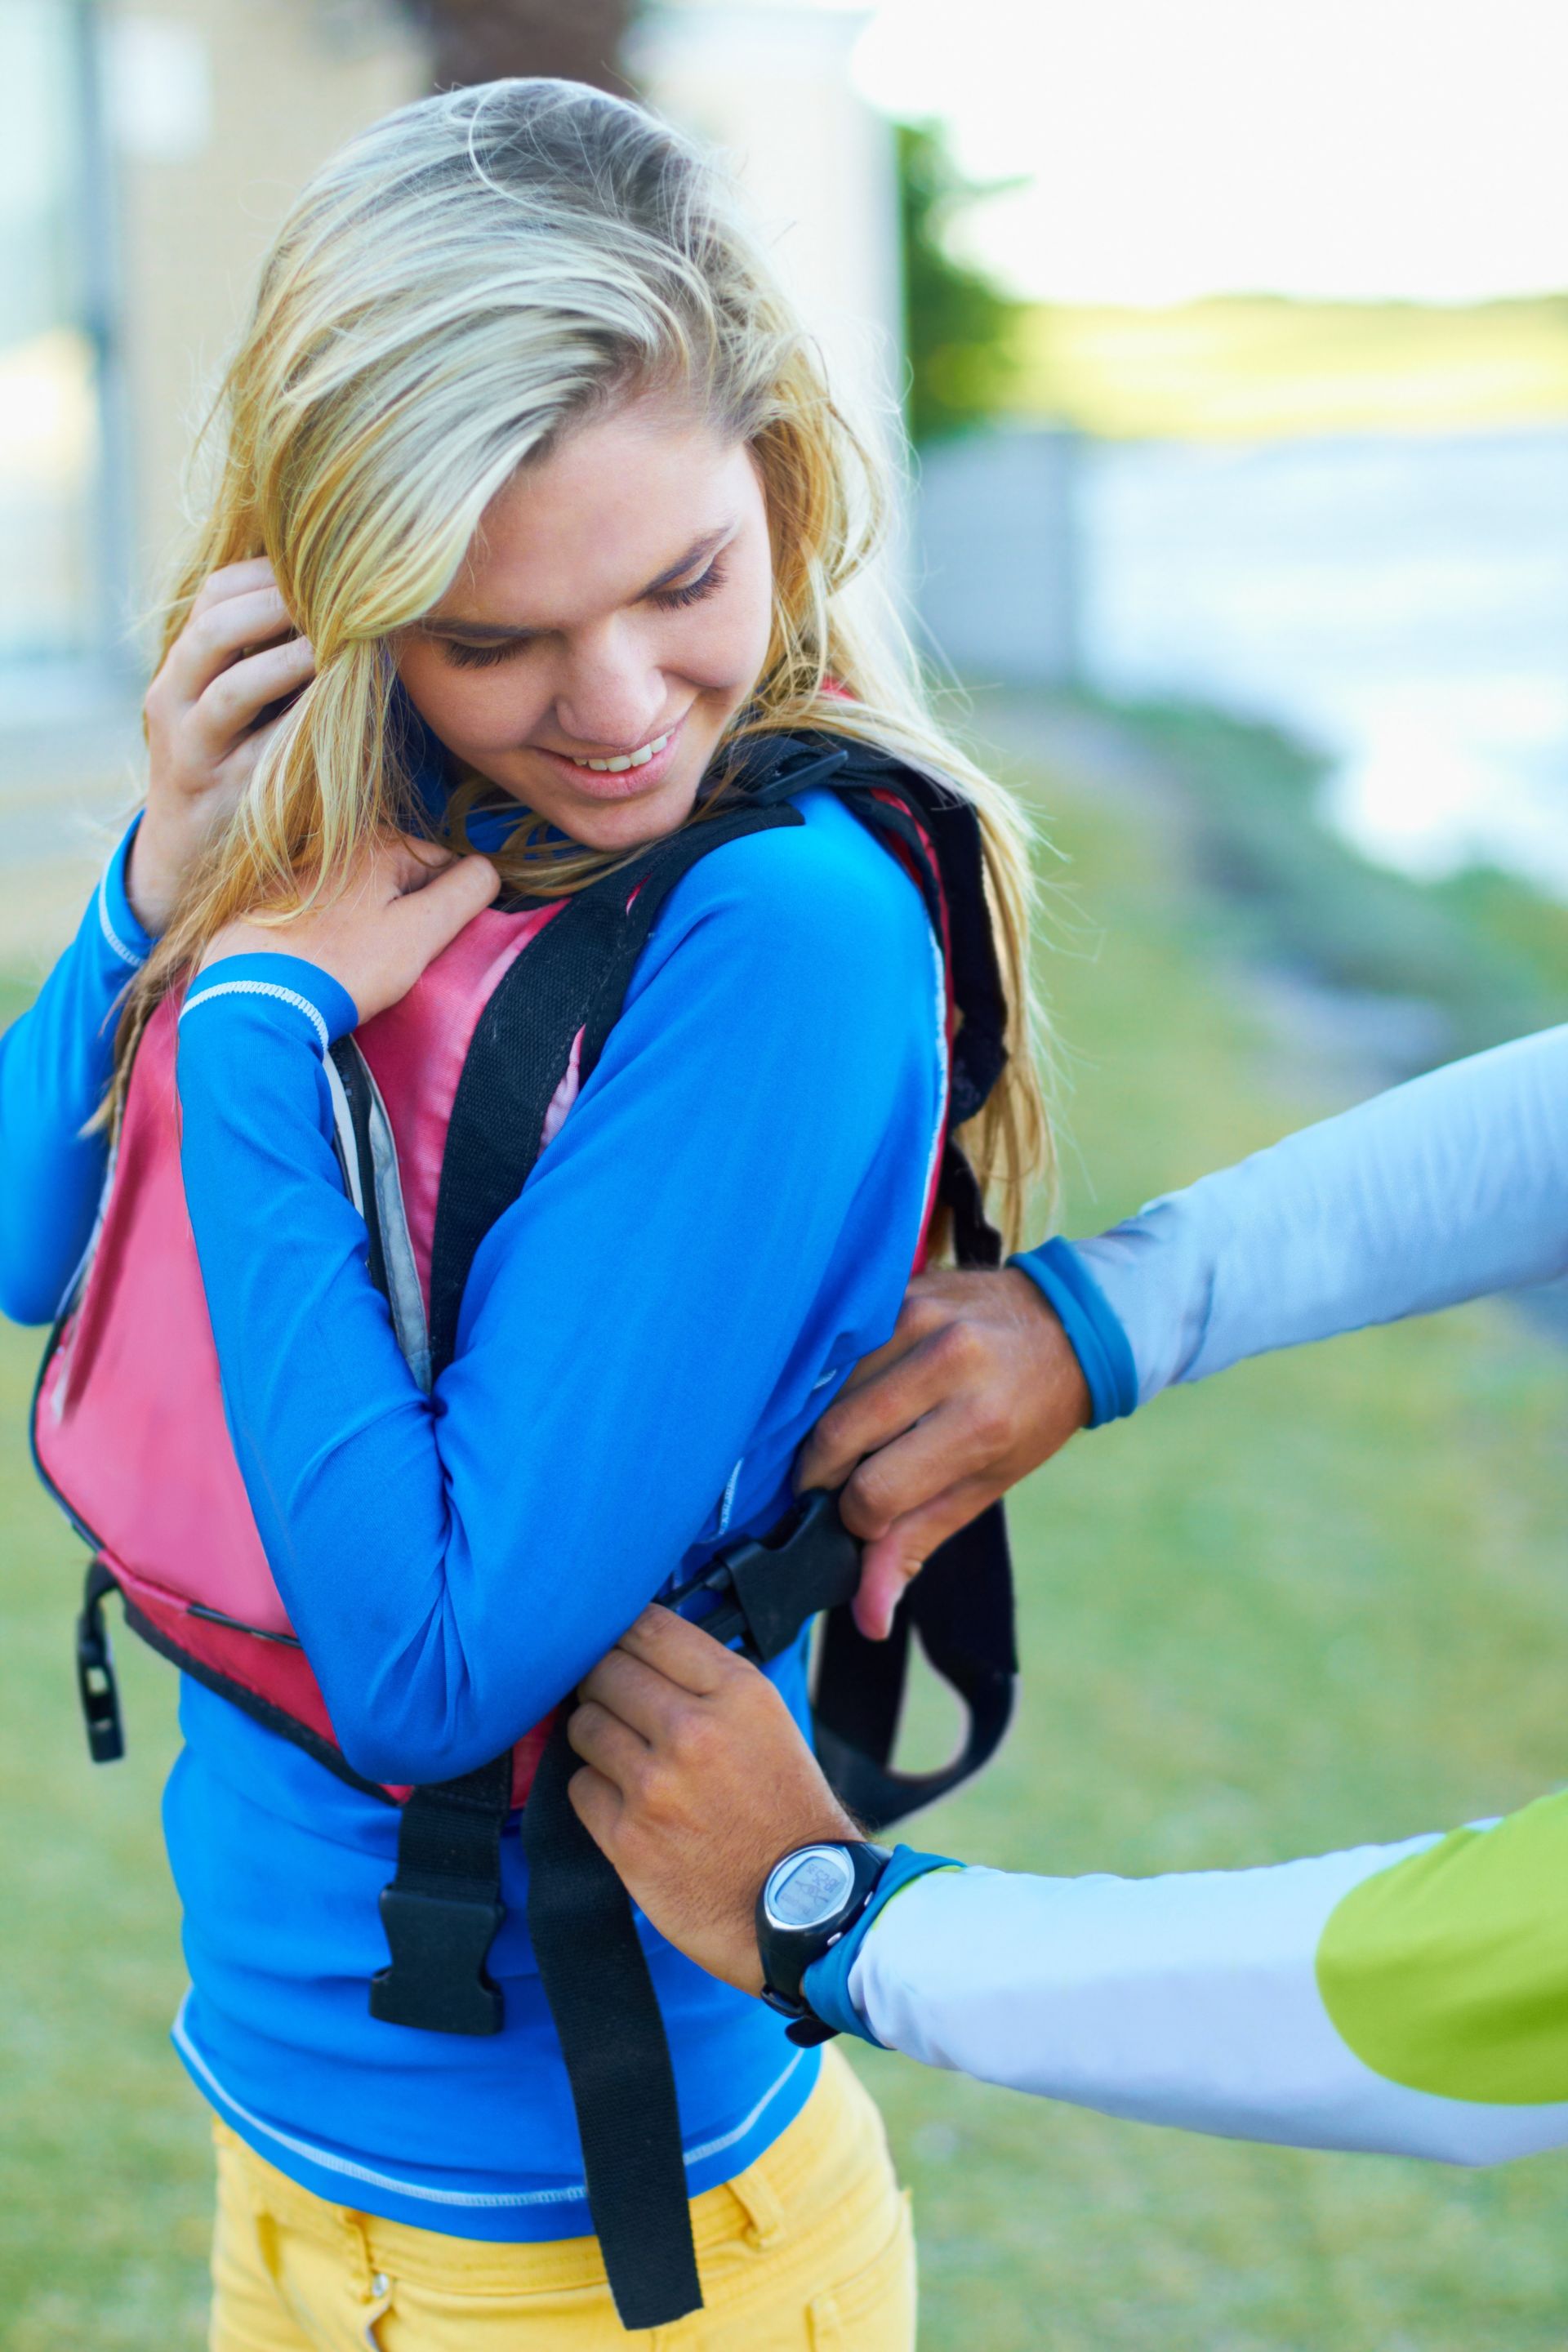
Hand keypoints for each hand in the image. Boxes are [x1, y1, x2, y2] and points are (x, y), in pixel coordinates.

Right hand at [134, 559, 317, 931]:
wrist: (186, 847)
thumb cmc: (230, 759)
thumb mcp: (237, 701)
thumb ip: (266, 654)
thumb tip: (343, 603)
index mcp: (182, 661)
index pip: (214, 591)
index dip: (268, 571)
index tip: (325, 563)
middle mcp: (173, 694)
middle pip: (214, 626)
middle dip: (277, 604)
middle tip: (338, 595)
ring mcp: (190, 744)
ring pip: (231, 688)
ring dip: (289, 662)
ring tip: (337, 646)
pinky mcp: (219, 789)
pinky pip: (260, 750)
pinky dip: (298, 723)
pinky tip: (335, 707)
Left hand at [201, 832, 499, 1024]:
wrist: (253, 997)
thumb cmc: (345, 966)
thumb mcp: (420, 932)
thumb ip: (466, 894)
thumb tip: (489, 869)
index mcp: (379, 844)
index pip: (444, 866)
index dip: (449, 909)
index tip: (427, 947)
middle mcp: (335, 844)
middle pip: (399, 880)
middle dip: (406, 917)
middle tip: (392, 963)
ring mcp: (296, 870)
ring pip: (359, 897)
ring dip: (367, 925)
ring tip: (354, 968)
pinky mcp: (264, 900)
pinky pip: (319, 911)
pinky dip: (327, 932)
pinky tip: (319, 963)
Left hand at [567, 1606, 856, 1994]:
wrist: (807, 1906)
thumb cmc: (787, 1810)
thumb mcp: (768, 1722)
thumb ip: (708, 1682)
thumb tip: (640, 1647)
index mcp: (737, 1692)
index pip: (647, 1627)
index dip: (620, 1630)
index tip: (614, 1640)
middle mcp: (693, 1731)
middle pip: (603, 1671)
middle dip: (602, 1684)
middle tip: (613, 1703)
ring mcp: (656, 1786)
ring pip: (583, 1727)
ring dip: (595, 1739)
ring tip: (623, 1757)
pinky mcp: (628, 1837)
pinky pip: (579, 1787)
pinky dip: (595, 1793)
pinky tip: (626, 1805)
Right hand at [798, 1267, 1090, 1639]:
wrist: (1070, 1321)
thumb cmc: (1029, 1416)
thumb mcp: (987, 1486)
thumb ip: (916, 1544)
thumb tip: (866, 1618)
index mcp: (979, 1423)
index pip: (874, 1492)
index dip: (857, 1520)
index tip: (867, 1520)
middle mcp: (948, 1362)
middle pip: (836, 1439)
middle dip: (821, 1478)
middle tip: (834, 1490)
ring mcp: (919, 1317)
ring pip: (827, 1393)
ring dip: (824, 1431)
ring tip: (849, 1446)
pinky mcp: (900, 1290)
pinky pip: (839, 1351)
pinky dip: (832, 1386)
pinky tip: (851, 1401)